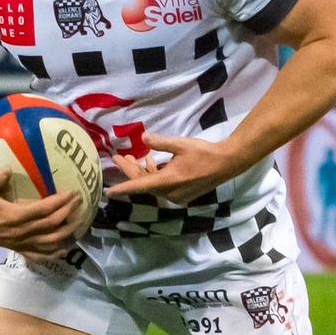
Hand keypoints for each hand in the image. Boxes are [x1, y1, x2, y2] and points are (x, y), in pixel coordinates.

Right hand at [0, 169, 83, 259]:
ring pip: (49, 242)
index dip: (60, 202)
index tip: (73, 193)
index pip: (44, 210)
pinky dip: (53, 254)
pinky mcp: (16, 247)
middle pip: (51, 225)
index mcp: (13, 216)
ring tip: (78, 222)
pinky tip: (64, 249)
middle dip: (68, 213)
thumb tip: (9, 168)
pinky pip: (38, 255)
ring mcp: (18, 242)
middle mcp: (19, 232)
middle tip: (80, 201)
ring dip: (66, 233)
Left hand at [106, 134, 243, 206]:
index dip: (123, 188)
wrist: (226, 163)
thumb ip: (161, 142)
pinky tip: (150, 162)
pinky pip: (163, 187)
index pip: (140, 186)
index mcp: (168, 181)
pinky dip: (155, 176)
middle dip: (131, 171)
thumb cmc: (203, 152)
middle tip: (118, 157)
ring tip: (132, 157)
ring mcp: (177, 196)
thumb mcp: (181, 144)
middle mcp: (170, 193)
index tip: (108, 193)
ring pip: (154, 185)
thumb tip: (144, 138)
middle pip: (145, 184)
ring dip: (144, 172)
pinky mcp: (182, 195)